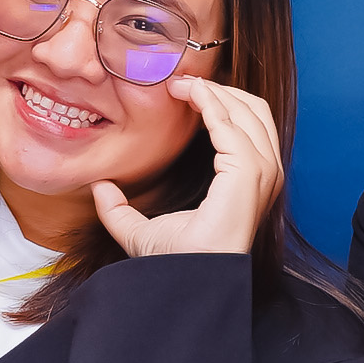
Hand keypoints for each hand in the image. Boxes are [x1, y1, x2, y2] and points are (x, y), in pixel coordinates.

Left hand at [93, 77, 282, 258]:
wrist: (183, 281)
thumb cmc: (173, 263)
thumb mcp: (139, 231)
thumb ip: (119, 209)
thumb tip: (100, 187)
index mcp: (248, 183)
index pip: (246, 127)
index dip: (218, 103)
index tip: (182, 91)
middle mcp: (263, 175)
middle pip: (254, 111)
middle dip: (221, 90)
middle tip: (181, 82)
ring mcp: (261, 174)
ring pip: (249, 110)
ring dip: (216, 91)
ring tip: (182, 85)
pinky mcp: (248, 173)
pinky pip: (233, 124)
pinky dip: (212, 102)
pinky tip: (188, 94)